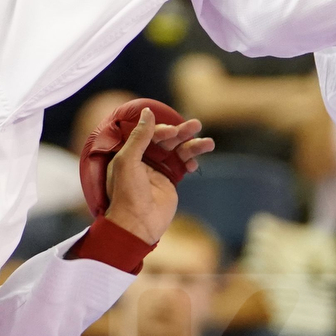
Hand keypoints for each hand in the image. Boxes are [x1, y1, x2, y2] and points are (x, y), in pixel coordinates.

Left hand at [101, 106, 215, 243]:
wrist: (137, 223)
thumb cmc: (127, 192)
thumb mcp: (128, 160)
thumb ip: (140, 136)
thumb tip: (148, 112)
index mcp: (130, 151)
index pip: (149, 133)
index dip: (161, 130)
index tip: (173, 131)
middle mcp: (144, 158)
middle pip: (166, 139)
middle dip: (181, 132)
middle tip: (196, 124)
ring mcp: (159, 169)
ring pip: (178, 151)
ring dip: (193, 145)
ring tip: (209, 142)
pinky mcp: (170, 180)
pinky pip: (184, 164)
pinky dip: (192, 161)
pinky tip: (195, 164)